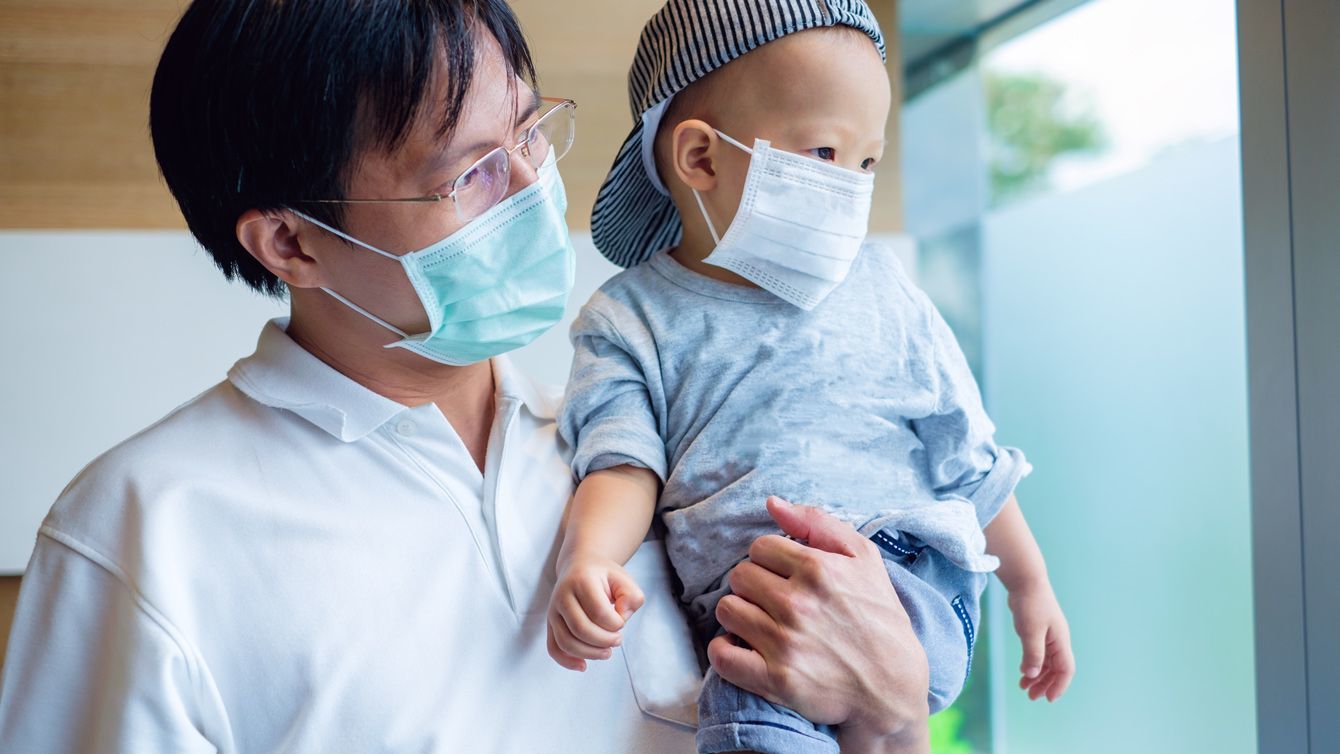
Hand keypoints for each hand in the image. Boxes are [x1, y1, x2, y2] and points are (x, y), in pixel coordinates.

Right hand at [546, 553, 644, 671]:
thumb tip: (621, 616)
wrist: (579, 566)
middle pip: (580, 628)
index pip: (598, 611)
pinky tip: (583, 665)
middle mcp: (562, 595)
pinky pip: (553, 647)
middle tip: (618, 640)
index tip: (622, 621)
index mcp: (581, 580)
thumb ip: (631, 597)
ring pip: (566, 641)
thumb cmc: (603, 576)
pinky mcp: (550, 624)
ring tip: (606, 652)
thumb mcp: (623, 579)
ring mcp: (553, 611)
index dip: (615, 623)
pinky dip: (567, 661)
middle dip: (604, 640)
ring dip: (590, 653)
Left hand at [709, 497, 930, 752]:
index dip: (770, 559)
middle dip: (754, 584)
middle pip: (739, 576)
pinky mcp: (776, 680)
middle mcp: (797, 604)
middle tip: (773, 599)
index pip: (759, 548)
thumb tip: (772, 504)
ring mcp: (784, 643)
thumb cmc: (880, 618)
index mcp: (818, 569)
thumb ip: (817, 523)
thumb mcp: (864, 558)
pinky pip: (722, 655)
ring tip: (761, 622)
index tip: (784, 575)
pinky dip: (725, 650)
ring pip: (727, 610)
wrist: (893, 687)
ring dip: (740, 614)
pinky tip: (744, 647)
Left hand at [1007, 580, 1073, 700]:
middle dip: (1045, 684)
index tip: (1048, 698)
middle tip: (1031, 697)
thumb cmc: (1031, 604)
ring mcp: (1047, 636)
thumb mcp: (1031, 631)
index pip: (1066, 669)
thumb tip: (1032, 675)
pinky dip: (1031, 664)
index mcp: (1061, 641)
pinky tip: (1022, 672)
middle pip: (1055, 669)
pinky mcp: (1037, 631)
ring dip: (1037, 676)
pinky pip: (1037, 653)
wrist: (1025, 581)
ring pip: (1046, 662)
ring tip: (1024, 688)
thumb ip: (1032, 654)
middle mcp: (1057, 640)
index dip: (1059, 685)